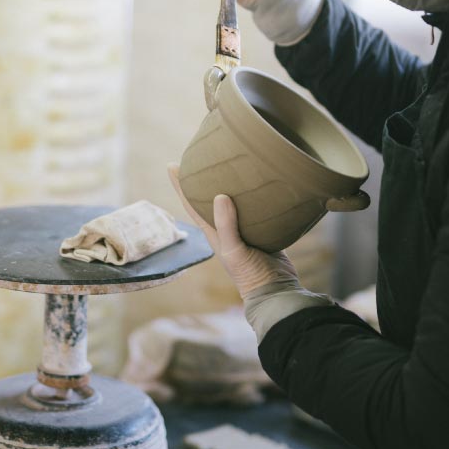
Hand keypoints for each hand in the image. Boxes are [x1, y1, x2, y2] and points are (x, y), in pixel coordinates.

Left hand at [167, 164, 298, 299]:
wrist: (276, 290)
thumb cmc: (251, 274)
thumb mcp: (234, 251)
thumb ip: (226, 226)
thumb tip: (219, 195)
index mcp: (214, 233)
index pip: (192, 205)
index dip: (181, 186)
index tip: (172, 165)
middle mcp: (227, 229)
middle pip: (210, 200)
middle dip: (203, 180)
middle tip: (202, 158)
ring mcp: (245, 230)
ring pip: (234, 202)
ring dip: (229, 185)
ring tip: (230, 165)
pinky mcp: (264, 231)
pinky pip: (257, 209)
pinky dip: (255, 196)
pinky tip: (261, 185)